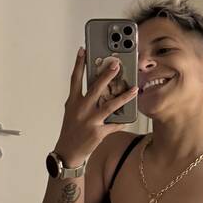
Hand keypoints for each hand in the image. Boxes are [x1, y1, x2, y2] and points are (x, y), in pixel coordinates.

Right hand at [55, 47, 138, 163]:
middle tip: (116, 65)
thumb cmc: (71, 130)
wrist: (67, 152)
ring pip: (110, 106)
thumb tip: (99, 89)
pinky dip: (122, 120)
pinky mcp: (98, 132)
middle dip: (107, 75)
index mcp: (73, 102)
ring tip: (134, 89)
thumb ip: (82, 99)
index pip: (75, 79)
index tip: (82, 50)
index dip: (78, 64)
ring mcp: (90, 121)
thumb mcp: (72, 111)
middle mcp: (81, 109)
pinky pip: (114, 124)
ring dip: (124, 96)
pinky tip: (129, 117)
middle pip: (95, 88)